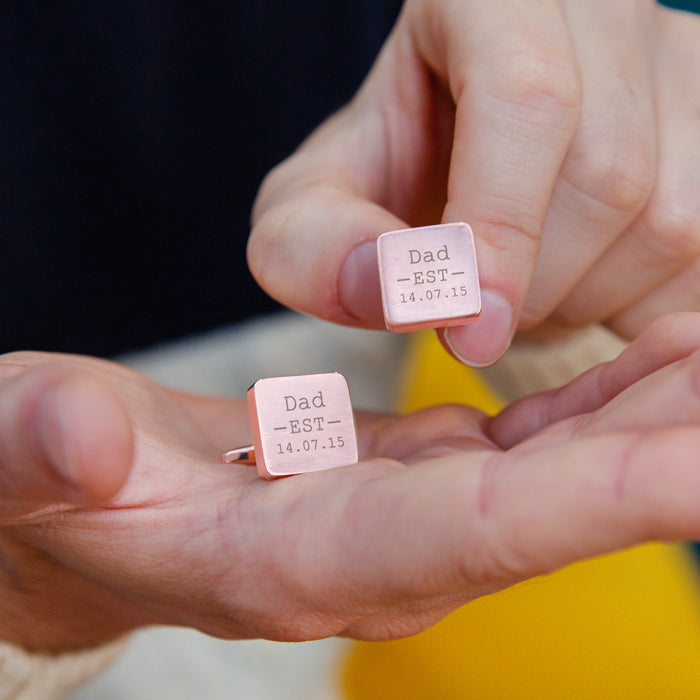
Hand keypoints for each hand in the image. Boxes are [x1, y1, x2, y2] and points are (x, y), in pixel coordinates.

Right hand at [3, 312, 699, 651]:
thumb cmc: (53, 485)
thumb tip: (81, 444)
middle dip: (662, 461)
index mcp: (285, 556)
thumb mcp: (28, 457)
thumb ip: (49, 451)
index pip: (461, 533)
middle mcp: (369, 551)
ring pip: (550, 478)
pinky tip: (650, 369)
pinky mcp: (405, 482)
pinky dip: (593, 416)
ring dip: (650, 428)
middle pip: (543, 513)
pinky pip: (522, 452)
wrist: (86, 512)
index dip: (588, 504)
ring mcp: (398, 518)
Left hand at [248, 1, 699, 365]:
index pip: (527, 100)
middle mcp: (604, 11)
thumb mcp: (317, 199)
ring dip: (581, 299)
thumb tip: (392, 291)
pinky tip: (577, 283)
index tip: (468, 332)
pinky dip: (632, 304)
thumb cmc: (386, 172)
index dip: (500, 229)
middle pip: (607, 177)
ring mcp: (681, 65)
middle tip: (475, 306)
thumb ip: (318, 240)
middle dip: (533, 285)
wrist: (449, 151)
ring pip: (669, 225)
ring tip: (522, 282)